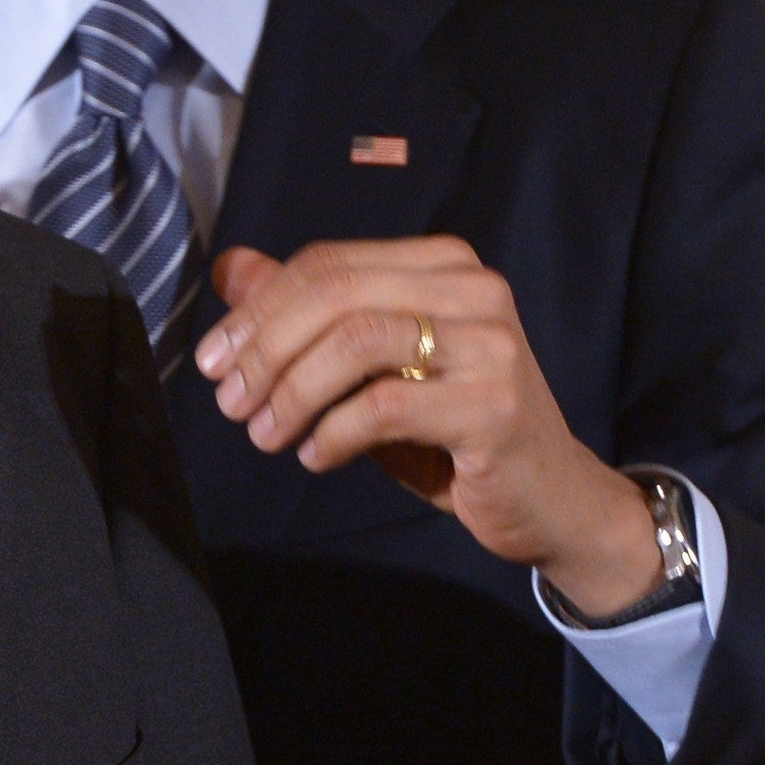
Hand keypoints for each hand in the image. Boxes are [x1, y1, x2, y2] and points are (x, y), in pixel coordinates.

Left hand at [192, 238, 661, 617]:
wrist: (550, 500)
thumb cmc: (452, 430)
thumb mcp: (371, 369)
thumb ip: (306, 315)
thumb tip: (230, 268)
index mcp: (443, 265)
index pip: (328, 264)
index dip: (259, 308)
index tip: (214, 359)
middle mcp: (474, 290)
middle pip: (338, 294)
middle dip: (266, 347)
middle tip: (228, 400)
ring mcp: (491, 345)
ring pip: (358, 342)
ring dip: (293, 391)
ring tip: (263, 434)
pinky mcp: (494, 407)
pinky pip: (386, 406)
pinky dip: (334, 432)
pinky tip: (315, 455)